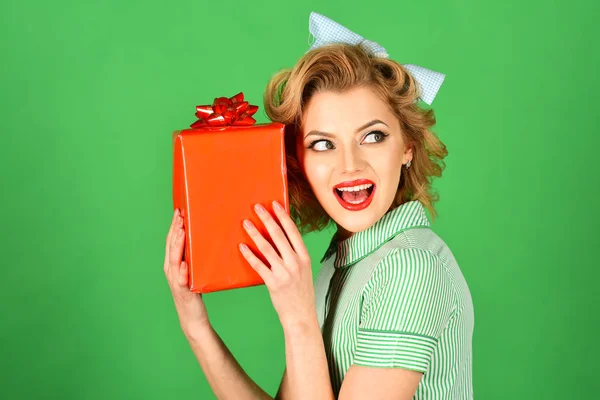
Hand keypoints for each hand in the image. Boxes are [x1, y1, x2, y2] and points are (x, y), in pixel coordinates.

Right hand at [164, 209, 208, 334]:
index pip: (172, 241)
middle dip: (175, 229)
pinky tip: (185, 263)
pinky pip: (181, 279)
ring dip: (177, 244)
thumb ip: (196, 257)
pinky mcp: (183, 291)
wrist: (193, 318)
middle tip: (180, 214)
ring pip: (174, 259)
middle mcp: (171, 269)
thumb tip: (208, 239)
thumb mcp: (195, 271)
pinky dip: (182, 270)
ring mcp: (175, 280)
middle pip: (171, 246)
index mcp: (173, 263)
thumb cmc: (195, 292)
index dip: (174, 226)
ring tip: (181, 231)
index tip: (179, 210)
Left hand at [239, 201, 315, 329]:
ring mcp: (284, 272)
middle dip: (266, 219)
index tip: (275, 204)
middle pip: (278, 235)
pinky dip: (249, 254)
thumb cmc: (301, 293)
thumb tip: (281, 239)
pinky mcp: (273, 283)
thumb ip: (294, 256)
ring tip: (245, 223)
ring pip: (266, 247)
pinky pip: (258, 265)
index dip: (283, 217)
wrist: (301, 317)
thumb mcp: (304, 271)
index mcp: (304, 257)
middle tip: (257, 207)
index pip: (293, 232)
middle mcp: (295, 262)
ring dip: (255, 233)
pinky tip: (242, 246)